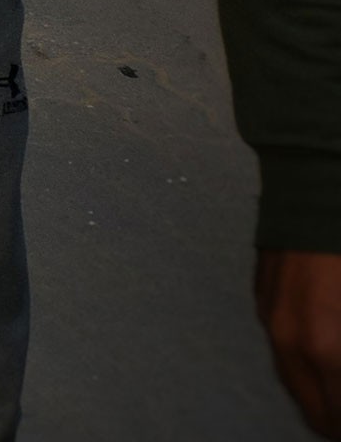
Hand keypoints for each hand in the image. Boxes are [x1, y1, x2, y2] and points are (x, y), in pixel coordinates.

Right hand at [262, 249, 340, 436]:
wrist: (321, 180)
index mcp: (325, 347)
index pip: (336, 416)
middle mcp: (290, 338)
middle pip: (314, 410)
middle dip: (334, 421)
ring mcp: (272, 314)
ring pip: (294, 380)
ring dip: (321, 397)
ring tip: (339, 401)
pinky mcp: (264, 294)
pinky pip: (284, 346)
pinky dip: (306, 365)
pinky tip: (325, 361)